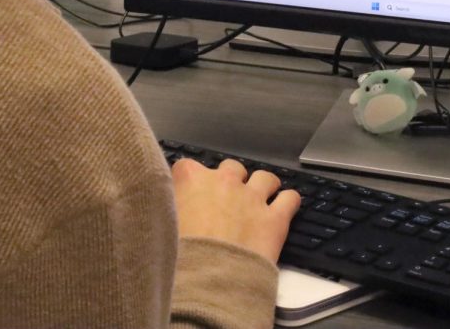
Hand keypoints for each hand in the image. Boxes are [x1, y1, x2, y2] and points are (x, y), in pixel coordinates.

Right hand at [171, 157, 300, 262]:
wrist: (206, 284)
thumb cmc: (178, 258)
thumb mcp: (159, 226)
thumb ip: (163, 209)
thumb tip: (161, 209)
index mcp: (191, 180)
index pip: (188, 166)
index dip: (189, 181)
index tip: (189, 194)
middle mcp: (224, 182)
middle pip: (231, 168)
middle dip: (229, 182)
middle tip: (225, 203)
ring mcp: (252, 198)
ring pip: (265, 178)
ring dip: (262, 187)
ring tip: (258, 202)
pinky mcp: (275, 219)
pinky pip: (290, 199)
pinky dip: (288, 202)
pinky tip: (283, 210)